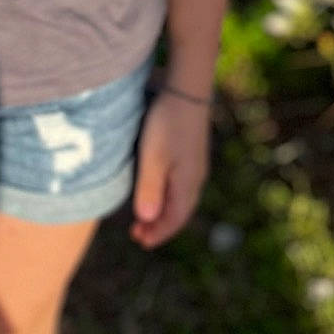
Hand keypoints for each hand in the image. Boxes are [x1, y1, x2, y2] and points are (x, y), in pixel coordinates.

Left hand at [129, 89, 211, 248]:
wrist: (186, 91)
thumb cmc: (167, 123)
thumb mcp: (153, 157)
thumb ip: (149, 188)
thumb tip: (145, 219)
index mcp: (187, 184)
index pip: (174, 219)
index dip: (158, 233)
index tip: (141, 242)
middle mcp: (195, 179)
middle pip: (179, 212)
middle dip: (159, 226)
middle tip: (138, 235)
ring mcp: (194, 166)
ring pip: (180, 199)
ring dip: (162, 212)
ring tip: (144, 219)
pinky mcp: (190, 155)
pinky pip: (180, 186)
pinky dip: (167, 197)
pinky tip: (156, 192)